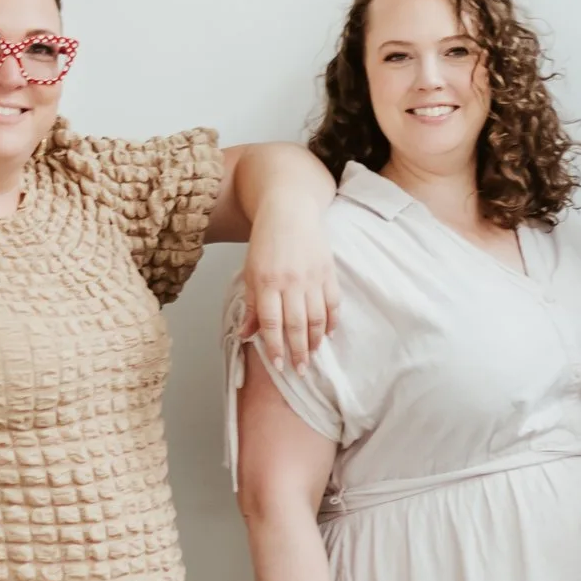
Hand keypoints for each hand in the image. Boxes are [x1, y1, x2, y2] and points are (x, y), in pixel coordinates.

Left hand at [239, 190, 337, 369]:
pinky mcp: (328, 271)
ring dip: (315, 340)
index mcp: (266, 281)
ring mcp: (312, 276)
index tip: (278, 365)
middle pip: (296, 325)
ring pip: (316, 317)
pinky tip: (328, 333)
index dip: (275, 346)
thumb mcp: (251, 271)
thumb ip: (251, 305)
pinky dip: (332, 320)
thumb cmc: (266, 242)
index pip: (271, 322)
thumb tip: (247, 335)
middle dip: (298, 352)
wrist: (289, 209)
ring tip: (312, 356)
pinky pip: (333, 302)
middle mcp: (290, 281)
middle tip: (300, 370)